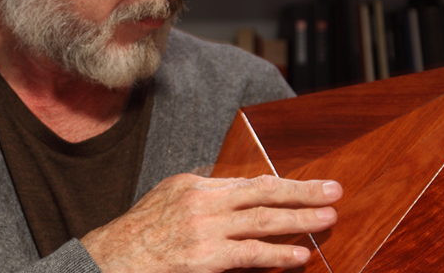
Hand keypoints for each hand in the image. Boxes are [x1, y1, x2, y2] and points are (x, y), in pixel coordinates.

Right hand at [80, 173, 342, 272]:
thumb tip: (237, 198)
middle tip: (333, 190)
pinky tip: (300, 255)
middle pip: (262, 191)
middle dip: (301, 191)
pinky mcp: (205, 257)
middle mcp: (202, 201)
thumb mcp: (167, 202)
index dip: (281, 185)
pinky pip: (250, 254)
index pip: (247, 183)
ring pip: (262, 220)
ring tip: (328, 218)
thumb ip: (202, 199)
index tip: (307, 186)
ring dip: (299, 219)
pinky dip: (278, 254)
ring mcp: (204, 228)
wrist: (110, 260)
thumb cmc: (138, 236)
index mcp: (194, 184)